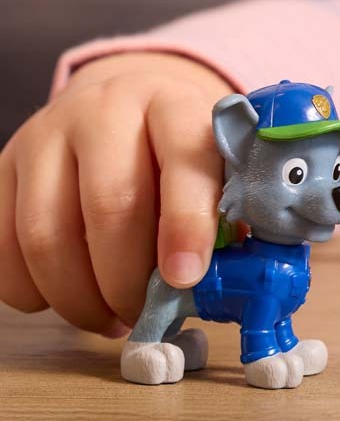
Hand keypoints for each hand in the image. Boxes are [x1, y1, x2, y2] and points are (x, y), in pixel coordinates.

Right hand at [0, 53, 232, 334]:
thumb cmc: (177, 148)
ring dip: (80, 296)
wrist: (119, 102)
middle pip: (110, 203)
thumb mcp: (216, 160)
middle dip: (128, 278)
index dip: (187, 224)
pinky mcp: (2, 167)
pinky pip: (5, 248)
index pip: (184, 158)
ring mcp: (45, 135)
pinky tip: (71, 297)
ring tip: (110, 317)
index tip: (186, 278)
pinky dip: (35, 291)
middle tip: (144, 314)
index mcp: (173, 103)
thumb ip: (230, 210)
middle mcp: (105, 109)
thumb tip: (236, 279)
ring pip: (48, 233)